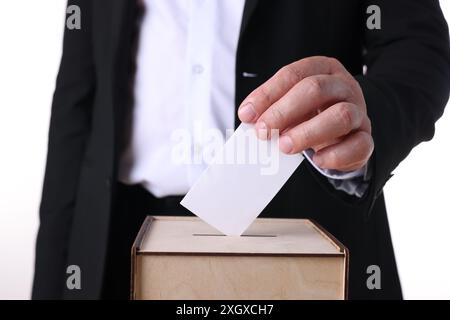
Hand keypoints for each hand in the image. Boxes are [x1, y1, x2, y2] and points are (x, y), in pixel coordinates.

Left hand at [238, 56, 373, 171]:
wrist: (344, 133)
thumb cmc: (311, 115)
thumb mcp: (290, 106)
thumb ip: (271, 109)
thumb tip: (249, 119)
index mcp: (322, 70)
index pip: (293, 74)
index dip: (268, 94)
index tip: (246, 115)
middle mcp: (343, 87)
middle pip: (316, 89)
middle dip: (284, 111)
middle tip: (263, 131)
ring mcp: (358, 112)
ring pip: (340, 115)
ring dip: (308, 132)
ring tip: (285, 146)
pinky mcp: (366, 139)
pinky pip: (359, 145)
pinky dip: (336, 155)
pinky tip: (317, 160)